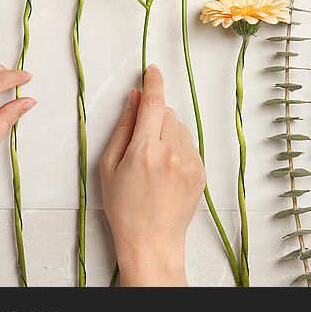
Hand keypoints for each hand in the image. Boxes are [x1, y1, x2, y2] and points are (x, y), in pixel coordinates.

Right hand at [99, 65, 204, 286]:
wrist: (151, 241)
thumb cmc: (124, 207)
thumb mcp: (109, 165)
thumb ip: (123, 127)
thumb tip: (134, 98)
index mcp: (145, 150)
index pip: (153, 102)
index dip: (152, 81)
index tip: (152, 70)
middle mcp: (171, 153)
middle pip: (166, 112)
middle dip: (153, 115)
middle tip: (140, 140)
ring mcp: (190, 162)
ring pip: (178, 127)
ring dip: (166, 131)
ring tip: (152, 160)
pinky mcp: (201, 171)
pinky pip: (188, 144)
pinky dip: (176, 147)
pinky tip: (165, 170)